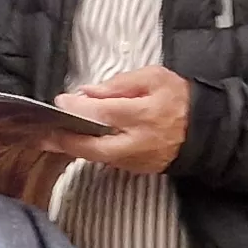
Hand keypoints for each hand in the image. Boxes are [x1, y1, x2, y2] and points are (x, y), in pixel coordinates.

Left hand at [54, 68, 191, 176]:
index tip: (59, 102)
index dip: (79, 109)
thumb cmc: (179, 97)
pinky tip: (75, 143)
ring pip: (98, 157)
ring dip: (74, 148)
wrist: (205, 129)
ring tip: (50, 138)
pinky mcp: (138, 169)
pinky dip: (90, 152)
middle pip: (95, 147)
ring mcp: (138, 159)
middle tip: (42, 136)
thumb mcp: (153, 77)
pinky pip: (108, 161)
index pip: (104, 114)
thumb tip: (87, 92)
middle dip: (66, 142)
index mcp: (144, 115)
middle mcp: (139, 142)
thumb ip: (119, 84)